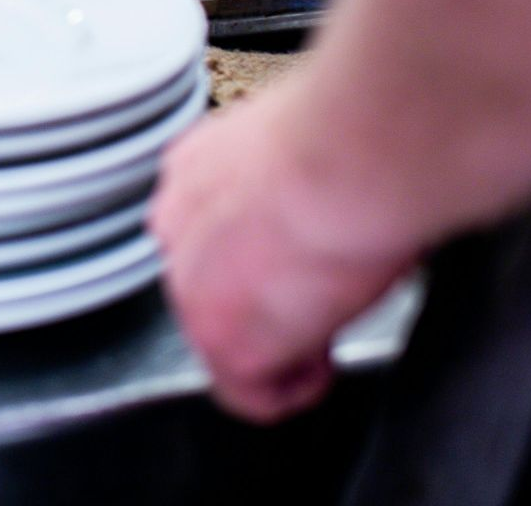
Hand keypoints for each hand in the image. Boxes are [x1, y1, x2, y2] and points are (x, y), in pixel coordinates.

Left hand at [148, 84, 417, 422]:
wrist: (353, 153)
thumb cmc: (355, 134)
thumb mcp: (303, 143)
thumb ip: (287, 176)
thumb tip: (328, 191)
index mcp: (195, 168)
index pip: (211, 230)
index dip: (262, 256)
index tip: (303, 260)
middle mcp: (176, 224)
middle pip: (211, 285)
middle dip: (267, 300)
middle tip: (324, 295)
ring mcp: (190, 288)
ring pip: (225, 340)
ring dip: (279, 342)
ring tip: (330, 324)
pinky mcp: (223, 342)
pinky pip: (250, 396)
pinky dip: (294, 390)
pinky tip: (325, 365)